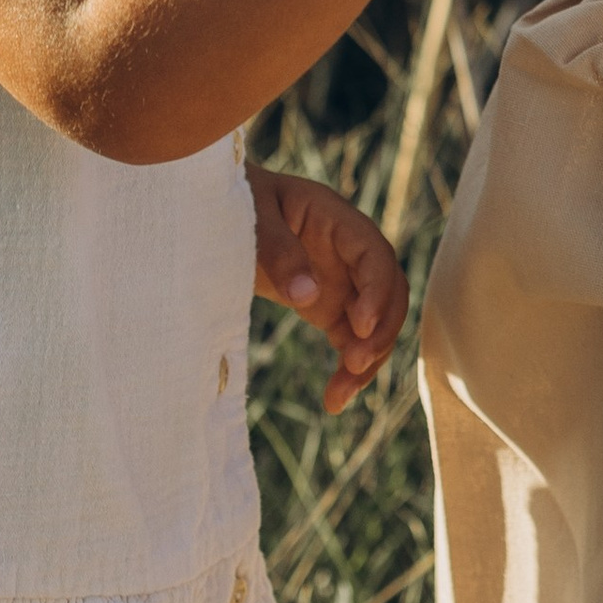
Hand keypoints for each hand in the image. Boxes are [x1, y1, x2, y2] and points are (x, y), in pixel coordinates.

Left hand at [247, 164, 408, 412]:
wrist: (212, 213)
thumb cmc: (233, 203)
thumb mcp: (249, 217)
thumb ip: (277, 250)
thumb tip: (308, 295)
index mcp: (335, 219)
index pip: (374, 253)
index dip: (376, 290)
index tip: (358, 326)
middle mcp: (348, 252)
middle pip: (389, 291)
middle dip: (381, 330)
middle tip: (354, 365)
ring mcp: (343, 281)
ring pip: (377, 322)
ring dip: (369, 358)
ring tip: (338, 396)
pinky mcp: (330, 307)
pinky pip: (352, 340)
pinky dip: (350, 369)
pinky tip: (335, 400)